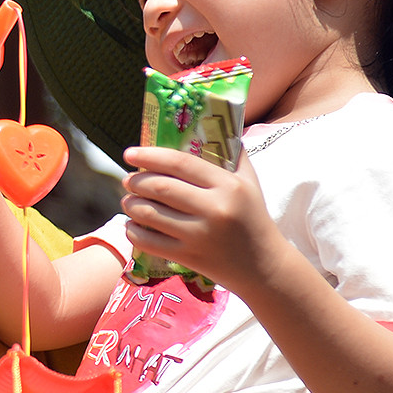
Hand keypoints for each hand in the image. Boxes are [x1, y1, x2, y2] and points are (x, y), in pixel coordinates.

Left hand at [119, 147, 281, 290]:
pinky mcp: (190, 257)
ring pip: (150, 215)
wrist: (264, 267)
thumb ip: (232, 155)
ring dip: (131, 205)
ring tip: (127, 201)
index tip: (130, 153)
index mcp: (228, 185)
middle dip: (136, 181)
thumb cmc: (253, 218)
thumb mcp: (249, 183)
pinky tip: (132, 225)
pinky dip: (133, 232)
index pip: (180, 162)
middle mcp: (214, 209)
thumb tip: (210, 125)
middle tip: (127, 180)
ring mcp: (200, 235)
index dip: (150, 155)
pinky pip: (149, 242)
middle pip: (161, 188)